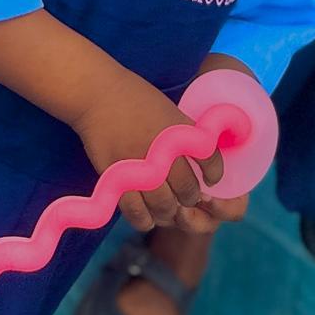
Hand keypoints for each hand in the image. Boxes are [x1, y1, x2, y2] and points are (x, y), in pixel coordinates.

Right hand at [77, 71, 226, 232]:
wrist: (99, 95)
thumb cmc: (135, 99)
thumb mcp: (168, 110)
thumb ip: (183, 136)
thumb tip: (198, 161)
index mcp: (179, 132)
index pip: (210, 161)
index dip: (214, 174)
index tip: (211, 180)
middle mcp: (163, 152)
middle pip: (188, 190)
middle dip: (190, 197)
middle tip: (186, 198)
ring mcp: (141, 168)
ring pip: (164, 206)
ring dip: (169, 211)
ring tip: (168, 208)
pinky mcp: (118, 180)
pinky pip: (137, 212)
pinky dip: (145, 219)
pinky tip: (148, 216)